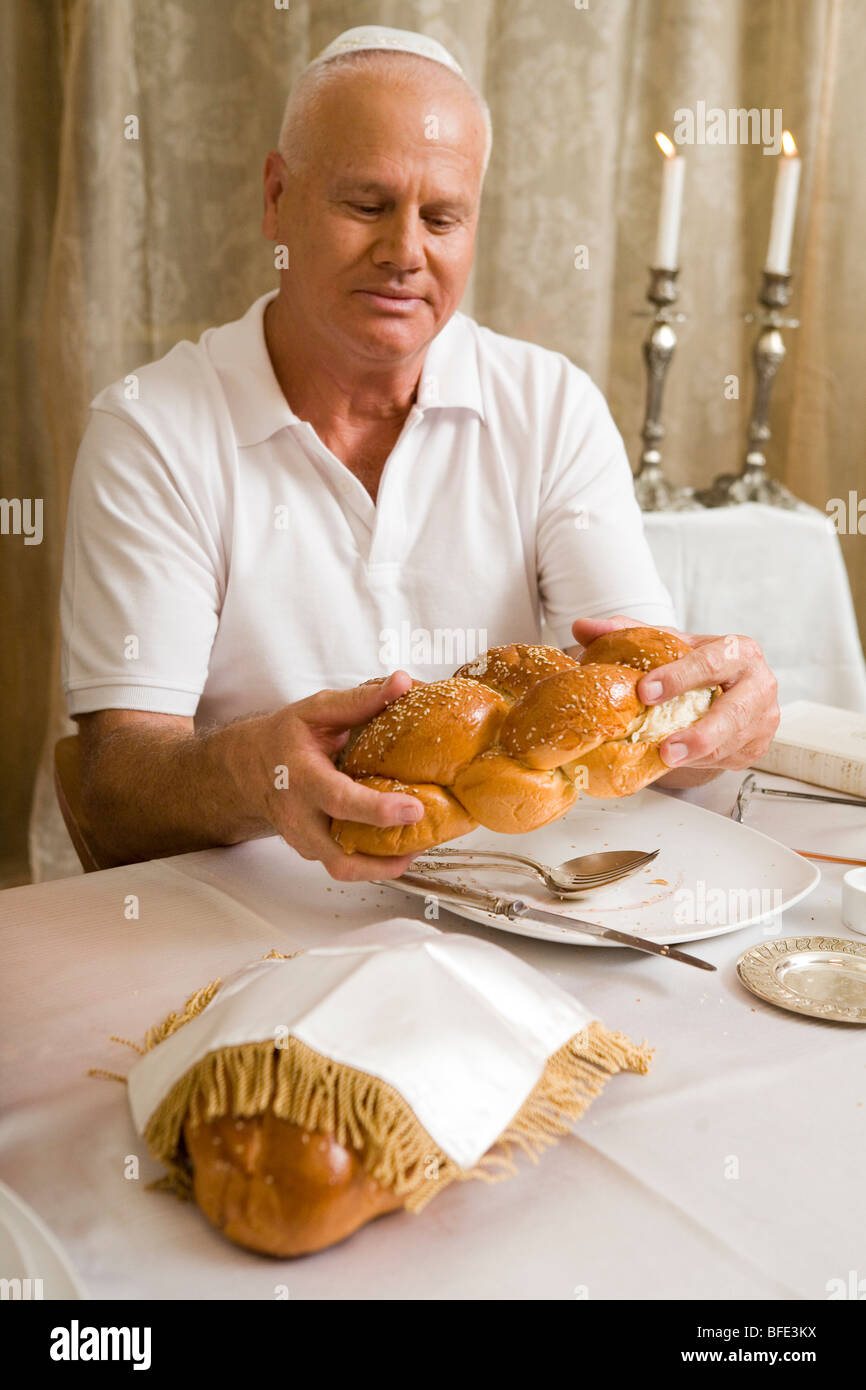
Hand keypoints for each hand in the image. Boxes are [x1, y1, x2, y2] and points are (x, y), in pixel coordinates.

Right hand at [231, 671, 424, 880]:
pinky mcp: (313, 852)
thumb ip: (360, 700)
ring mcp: (304, 840)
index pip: (339, 800)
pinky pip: (346, 867)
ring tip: (420, 845)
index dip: (377, 810)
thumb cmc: (285, 738)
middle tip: (424, 840)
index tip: (413, 809)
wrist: (248, 769)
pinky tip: (400, 844)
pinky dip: (375, 862)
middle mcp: (300, 816)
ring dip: (385, 865)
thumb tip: (402, 683)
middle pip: (340, 854)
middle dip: (385, 858)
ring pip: (344, 869)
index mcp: (302, 776)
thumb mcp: (317, 711)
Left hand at [570, 615, 779, 773]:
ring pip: (733, 741)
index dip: (679, 677)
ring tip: (666, 759)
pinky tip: (681, 761)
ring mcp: (763, 718)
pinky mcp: (757, 746)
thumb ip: (624, 632)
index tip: (645, 691)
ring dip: (699, 754)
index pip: (711, 662)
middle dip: (701, 732)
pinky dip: (703, 762)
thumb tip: (583, 626)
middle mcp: (759, 683)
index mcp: (739, 651)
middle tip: (666, 748)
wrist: (722, 687)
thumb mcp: (663, 645)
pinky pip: (730, 759)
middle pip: (735, 711)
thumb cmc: (691, 663)